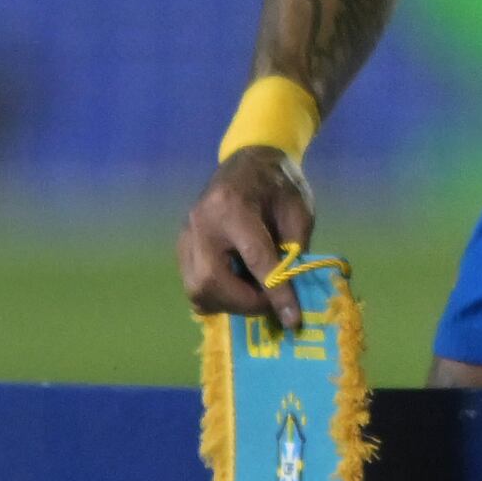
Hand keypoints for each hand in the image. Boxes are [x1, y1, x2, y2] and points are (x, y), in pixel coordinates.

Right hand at [178, 145, 315, 330]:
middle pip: (211, 280)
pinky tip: (239, 287)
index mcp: (233, 205)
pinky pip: (194, 284)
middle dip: (244, 302)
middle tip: (270, 304)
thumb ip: (295, 250)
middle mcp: (201, 222)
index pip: (255, 258)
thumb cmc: (279, 185)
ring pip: (197, 289)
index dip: (276, 292)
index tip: (292, 319)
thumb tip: (293, 293)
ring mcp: (186, 234)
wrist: (249, 161)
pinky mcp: (182, 246)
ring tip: (256, 294)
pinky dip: (218, 296)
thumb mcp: (299, 210)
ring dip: (230, 303)